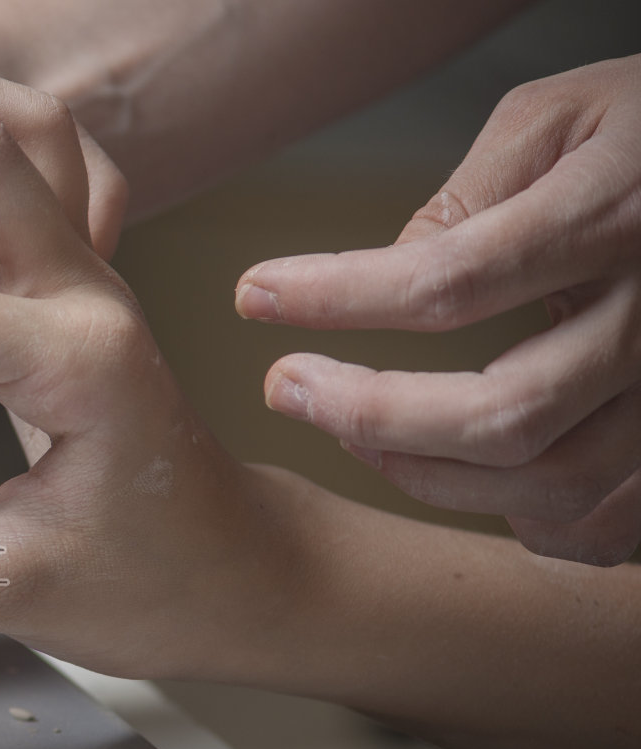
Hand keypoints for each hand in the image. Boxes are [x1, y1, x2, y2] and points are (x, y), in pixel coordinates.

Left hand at [235, 55, 640, 565]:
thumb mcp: (560, 117)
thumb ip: (470, 194)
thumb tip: (385, 273)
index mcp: (615, 217)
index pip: (452, 281)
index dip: (337, 298)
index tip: (255, 294)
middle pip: (504, 412)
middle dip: (371, 413)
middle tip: (283, 388)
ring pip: (550, 482)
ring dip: (427, 474)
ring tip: (351, 429)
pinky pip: (605, 520)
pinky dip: (523, 520)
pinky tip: (459, 480)